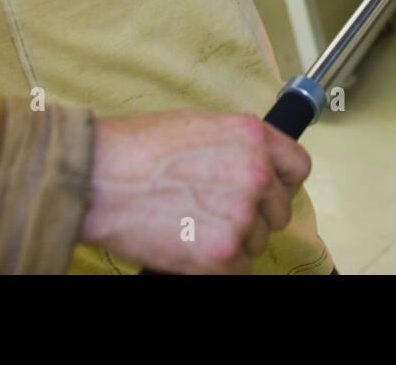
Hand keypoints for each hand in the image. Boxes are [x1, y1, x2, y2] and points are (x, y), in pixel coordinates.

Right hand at [80, 111, 310, 273]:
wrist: (97, 176)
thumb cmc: (135, 148)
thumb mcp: (198, 124)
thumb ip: (236, 145)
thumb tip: (253, 163)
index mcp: (252, 136)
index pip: (298, 167)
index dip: (282, 183)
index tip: (268, 192)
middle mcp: (255, 173)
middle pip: (279, 211)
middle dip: (254, 216)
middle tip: (215, 212)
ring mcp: (240, 215)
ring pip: (258, 243)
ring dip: (233, 241)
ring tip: (193, 224)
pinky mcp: (221, 253)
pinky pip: (239, 269)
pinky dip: (217, 265)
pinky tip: (189, 244)